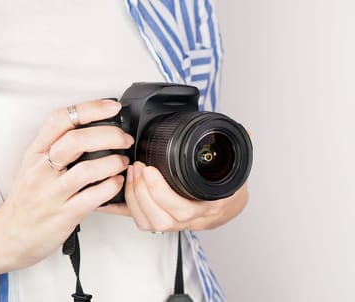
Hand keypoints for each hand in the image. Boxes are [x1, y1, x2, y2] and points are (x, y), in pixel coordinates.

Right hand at [0, 99, 133, 269]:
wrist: (9, 236)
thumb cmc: (28, 198)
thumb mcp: (35, 165)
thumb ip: (58, 146)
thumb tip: (95, 126)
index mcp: (36, 152)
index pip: (60, 119)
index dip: (90, 109)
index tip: (114, 107)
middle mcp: (41, 170)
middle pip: (77, 140)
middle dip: (109, 135)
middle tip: (125, 139)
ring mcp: (51, 193)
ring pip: (86, 170)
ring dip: (113, 162)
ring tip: (123, 162)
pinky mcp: (63, 215)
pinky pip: (92, 197)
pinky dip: (111, 187)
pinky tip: (117, 183)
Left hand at [98, 162, 248, 231]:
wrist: (228, 207)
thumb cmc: (229, 190)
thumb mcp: (236, 168)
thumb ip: (235, 147)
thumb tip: (244, 131)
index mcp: (208, 206)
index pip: (182, 208)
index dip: (161, 192)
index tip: (150, 170)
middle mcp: (190, 219)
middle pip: (159, 217)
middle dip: (141, 192)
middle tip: (136, 167)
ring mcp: (175, 223)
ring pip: (148, 222)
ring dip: (133, 199)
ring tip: (129, 174)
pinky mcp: (162, 221)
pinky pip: (139, 220)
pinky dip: (122, 210)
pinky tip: (110, 198)